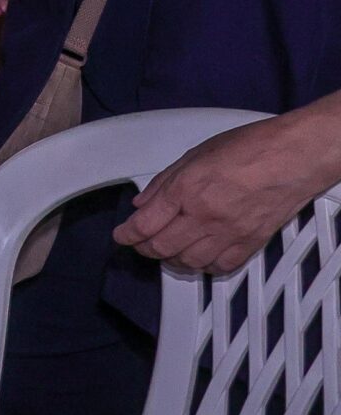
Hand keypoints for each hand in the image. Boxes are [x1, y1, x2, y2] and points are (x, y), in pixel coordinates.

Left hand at [116, 110, 340, 274]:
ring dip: (172, 259)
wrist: (292, 157)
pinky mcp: (250, 243)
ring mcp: (229, 233)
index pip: (145, 223)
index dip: (127, 235)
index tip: (121, 236)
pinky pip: (221, 266)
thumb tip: (142, 203)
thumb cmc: (248, 147)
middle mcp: (204, 215)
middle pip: (162, 247)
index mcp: (186, 190)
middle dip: (144, 248)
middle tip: (140, 244)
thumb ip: (164, 182)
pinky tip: (199, 257)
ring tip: (167, 251)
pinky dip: (205, 266)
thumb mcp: (194, 155)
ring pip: (189, 262)